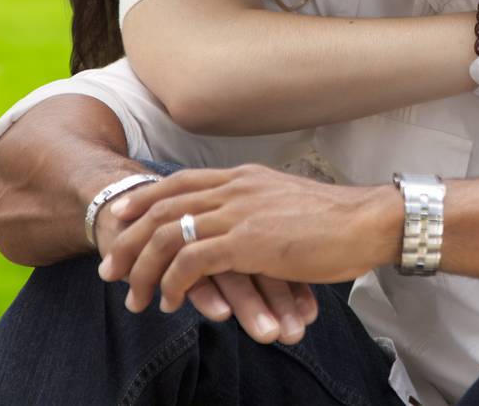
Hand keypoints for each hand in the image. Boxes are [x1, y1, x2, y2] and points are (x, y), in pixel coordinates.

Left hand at [97, 165, 395, 316]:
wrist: (368, 222)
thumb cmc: (337, 220)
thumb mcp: (285, 202)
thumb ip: (256, 207)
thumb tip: (240, 227)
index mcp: (242, 176)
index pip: (178, 182)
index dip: (144, 199)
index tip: (120, 217)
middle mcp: (234, 187)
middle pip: (162, 207)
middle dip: (129, 238)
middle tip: (110, 269)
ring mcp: (239, 212)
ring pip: (169, 234)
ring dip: (144, 268)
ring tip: (134, 296)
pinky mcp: (248, 242)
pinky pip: (193, 260)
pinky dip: (174, 282)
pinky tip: (171, 301)